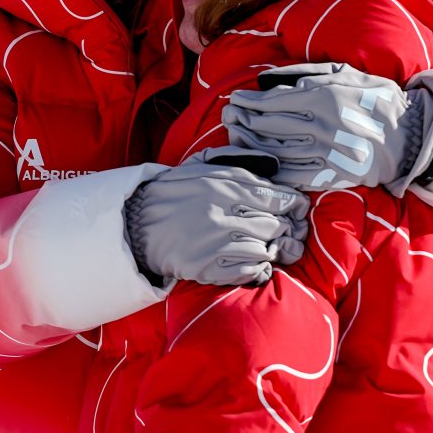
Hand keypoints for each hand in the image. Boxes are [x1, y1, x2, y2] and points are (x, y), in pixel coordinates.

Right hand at [124, 146, 309, 286]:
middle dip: (288, 228)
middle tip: (290, 231)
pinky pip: (250, 271)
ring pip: (266, 248)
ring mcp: (216, 243)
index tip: (298, 208)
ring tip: (273, 247)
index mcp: (224, 186)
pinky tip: (257, 262)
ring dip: (273, 249)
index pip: (276, 197)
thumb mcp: (200, 166)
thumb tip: (273, 164)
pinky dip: (259, 268)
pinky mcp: (209, 268)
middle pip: (276, 224)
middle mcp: (223, 214)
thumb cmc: (172, 194)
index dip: (294, 205)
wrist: (134, 226)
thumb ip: (237, 162)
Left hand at [222, 63, 432, 195]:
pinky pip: (291, 173)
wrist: (409, 137)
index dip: (250, 102)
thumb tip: (273, 80)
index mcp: (323, 98)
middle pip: (269, 125)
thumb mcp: (346, 75)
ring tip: (234, 135)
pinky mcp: (330, 175)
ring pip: (275, 149)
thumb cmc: (376, 100)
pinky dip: (270, 167)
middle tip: (228, 116)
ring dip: (249, 142)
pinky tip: (256, 161)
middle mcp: (320, 126)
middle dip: (243, 119)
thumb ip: (309, 74)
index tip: (235, 100)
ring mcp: (324, 153)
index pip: (274, 102)